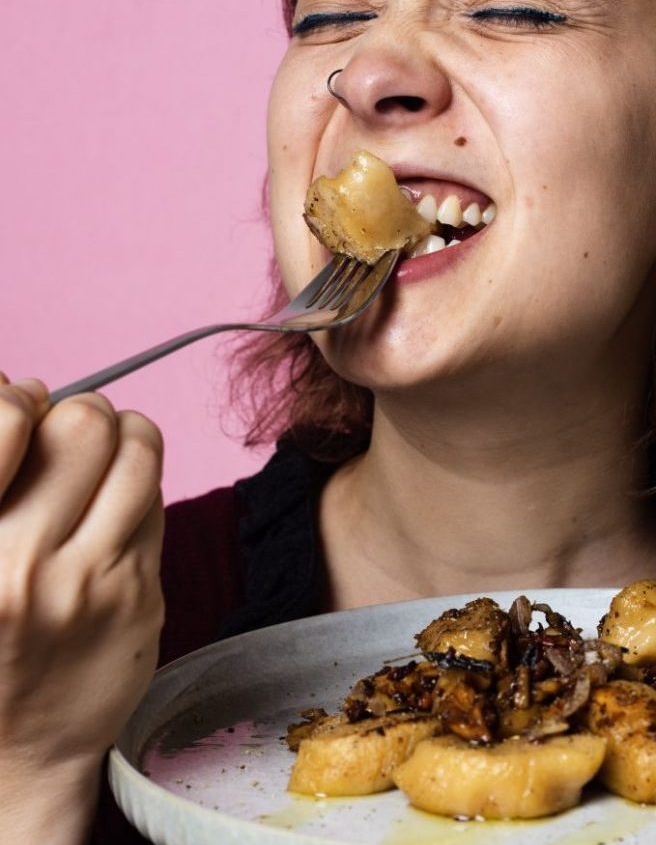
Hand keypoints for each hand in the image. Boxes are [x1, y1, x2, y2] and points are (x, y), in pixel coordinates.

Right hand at [0, 375, 164, 841]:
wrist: (10, 755)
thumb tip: (20, 385)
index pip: (5, 418)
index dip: (18, 398)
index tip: (22, 408)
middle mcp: (21, 563)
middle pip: (85, 422)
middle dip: (82, 414)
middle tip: (72, 434)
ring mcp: (90, 581)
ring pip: (139, 452)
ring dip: (126, 438)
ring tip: (106, 455)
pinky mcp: (140, 594)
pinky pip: (157, 501)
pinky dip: (142, 485)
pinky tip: (118, 504)